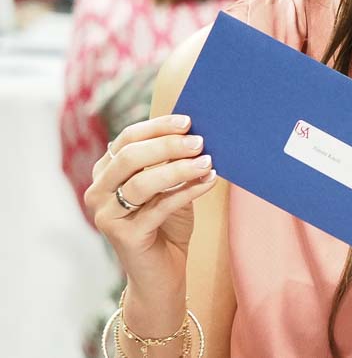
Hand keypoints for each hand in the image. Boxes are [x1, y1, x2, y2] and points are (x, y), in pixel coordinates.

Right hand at [83, 114, 216, 333]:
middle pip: (130, 157)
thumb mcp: (169, 187)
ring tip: (207, 161)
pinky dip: (188, 190)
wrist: (163, 273)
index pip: (126, 140)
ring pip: (142, 183)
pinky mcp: (124, 236)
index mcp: (106, 173)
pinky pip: (160, 207)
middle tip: (200, 141)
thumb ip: (171, 162)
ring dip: (179, 168)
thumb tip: (196, 133)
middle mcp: (98, 192)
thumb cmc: (166, 225)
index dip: (157, 127)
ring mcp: (107, 216)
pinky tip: (210, 180)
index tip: (188, 121)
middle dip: (168, 145)